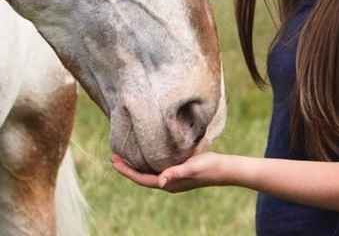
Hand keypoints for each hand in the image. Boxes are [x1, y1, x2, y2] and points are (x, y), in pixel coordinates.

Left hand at [111, 151, 227, 192]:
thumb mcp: (191, 167)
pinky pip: (156, 168)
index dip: (127, 171)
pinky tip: (145, 153)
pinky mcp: (178, 171)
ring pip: (148, 173)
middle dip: (127, 168)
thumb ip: (176, 173)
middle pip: (142, 177)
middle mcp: (168, 183)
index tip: (114, 161)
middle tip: (114, 156)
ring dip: (136, 165)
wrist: (224, 169)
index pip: (141, 179)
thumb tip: (161, 181)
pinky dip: (146, 162)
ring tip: (125, 154)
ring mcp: (173, 178)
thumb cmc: (208, 167)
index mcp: (169, 184)